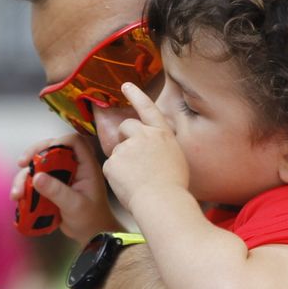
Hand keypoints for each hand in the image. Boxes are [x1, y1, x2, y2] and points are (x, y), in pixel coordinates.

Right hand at [11, 132, 119, 243]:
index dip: (57, 142)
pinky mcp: (52, 185)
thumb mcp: (75, 206)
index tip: (41, 155)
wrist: (91, 234)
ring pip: (39, 165)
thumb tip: (37, 177)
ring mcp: (61, 175)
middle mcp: (73, 166)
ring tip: (16, 195)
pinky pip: (35, 179)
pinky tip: (18, 198)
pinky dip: (25, 186)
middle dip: (33, 154)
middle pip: (51, 148)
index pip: (73, 142)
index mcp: (86, 165)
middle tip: (20, 164)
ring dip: (25, 176)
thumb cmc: (91, 219)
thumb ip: (57, 191)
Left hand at [102, 83, 189, 211]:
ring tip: (138, 181)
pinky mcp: (113, 162)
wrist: (163, 202)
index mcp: (162, 134)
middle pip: (126, 127)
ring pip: (118, 151)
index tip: (126, 86)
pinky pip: (111, 167)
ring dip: (123, 163)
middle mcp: (144, 135)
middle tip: (133, 158)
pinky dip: (116, 177)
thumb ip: (162, 147)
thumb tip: (152, 148)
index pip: (148, 108)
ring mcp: (127, 147)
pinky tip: (129, 186)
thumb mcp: (176, 158)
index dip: (137, 95)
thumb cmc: (174, 188)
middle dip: (125, 137)